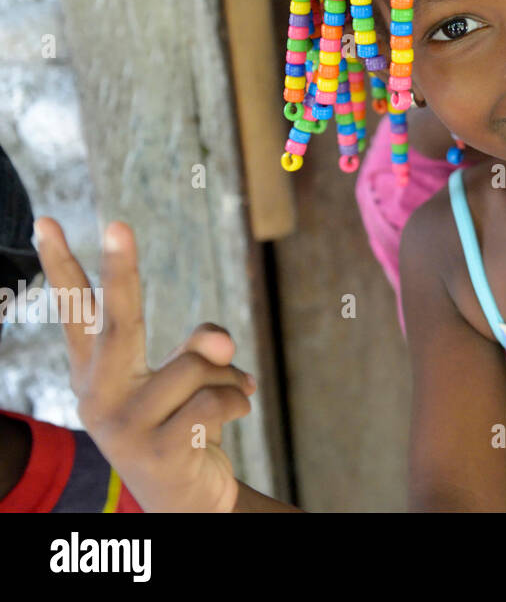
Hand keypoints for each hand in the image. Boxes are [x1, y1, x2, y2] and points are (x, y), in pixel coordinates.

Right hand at [33, 218, 255, 511]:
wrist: (189, 499)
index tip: (47, 222)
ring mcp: (124, 425)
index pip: (75, 312)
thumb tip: (217, 338)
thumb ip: (197, 347)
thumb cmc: (183, 423)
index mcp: (96, 372)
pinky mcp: (157, 450)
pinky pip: (218, 397)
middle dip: (121, 270)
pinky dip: (241, 397)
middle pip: (118, 320)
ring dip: (229, 373)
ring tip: (229, 395)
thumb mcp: (184, 379)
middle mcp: (99, 395)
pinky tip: (234, 414)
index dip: (61, 267)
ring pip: (197, 361)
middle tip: (117, 223)